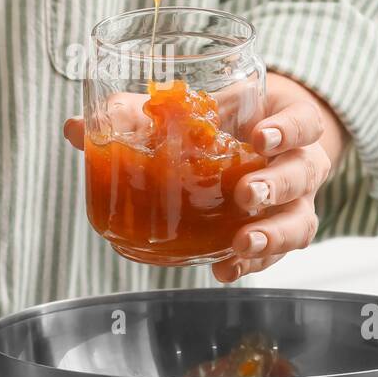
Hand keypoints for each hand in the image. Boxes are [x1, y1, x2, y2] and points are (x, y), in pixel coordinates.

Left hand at [63, 72, 346, 280]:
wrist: (271, 140)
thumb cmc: (235, 119)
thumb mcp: (203, 106)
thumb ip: (142, 112)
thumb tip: (75, 127)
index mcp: (289, 125)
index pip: (302, 124)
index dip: (286, 130)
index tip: (259, 137)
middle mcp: (301, 165)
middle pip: (302, 176)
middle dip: (275, 186)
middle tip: (246, 194)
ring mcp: (296, 203)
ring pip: (299, 223)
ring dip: (271, 235)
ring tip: (241, 243)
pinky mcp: (281, 233)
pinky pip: (275, 255)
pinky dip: (250, 264)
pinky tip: (223, 270)